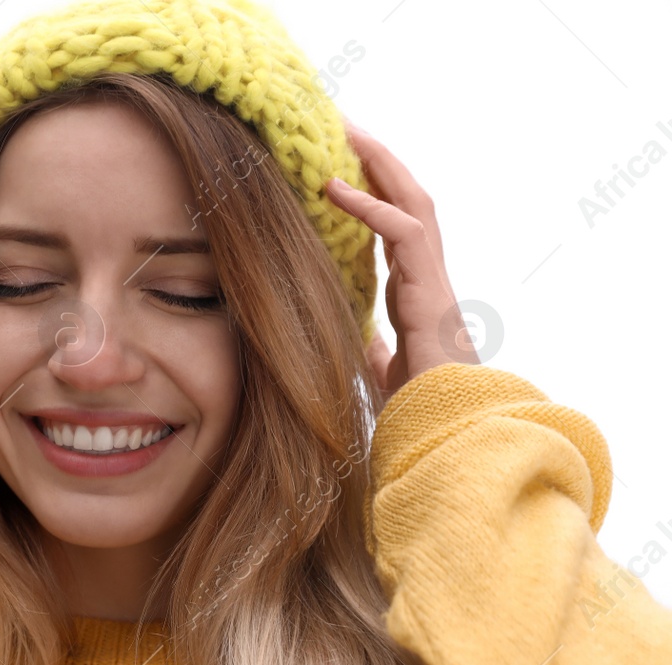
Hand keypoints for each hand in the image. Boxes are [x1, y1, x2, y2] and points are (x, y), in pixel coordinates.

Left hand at [326, 120, 478, 405]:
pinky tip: (336, 186)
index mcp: (413, 289)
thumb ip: (372, 349)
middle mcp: (425, 275)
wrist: (441, 427)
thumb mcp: (379, 368)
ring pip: (413, 200)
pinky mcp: (429, 287)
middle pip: (408, 198)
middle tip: (343, 125)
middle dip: (379, 160)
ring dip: (380, 163)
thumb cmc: (418, 404)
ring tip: (344, 131)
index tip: (340, 166)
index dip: (371, 193)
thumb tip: (360, 343)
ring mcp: (431, 277)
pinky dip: (370, 205)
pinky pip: (403, 231)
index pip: (394, 226)